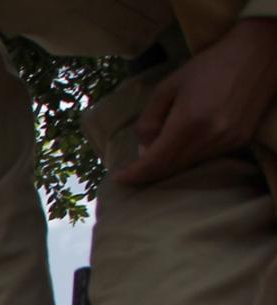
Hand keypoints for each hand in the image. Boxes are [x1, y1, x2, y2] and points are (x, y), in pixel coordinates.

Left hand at [112, 20, 276, 187]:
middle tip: (133, 170)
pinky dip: (189, 158)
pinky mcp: (242, 140)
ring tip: (156, 155)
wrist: (259, 53)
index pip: (155, 162)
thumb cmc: (209, 65)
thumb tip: (142, 150)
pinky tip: (181, 148)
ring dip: (169, 166)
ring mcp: (229, 141)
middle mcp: (211, 137)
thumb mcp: (168, 86)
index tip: (119, 178)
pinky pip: (207, 158)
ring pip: (189, 166)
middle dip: (148, 172)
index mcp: (189, 122)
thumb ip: (150, 119)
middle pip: (171, 168)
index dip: (135, 174)